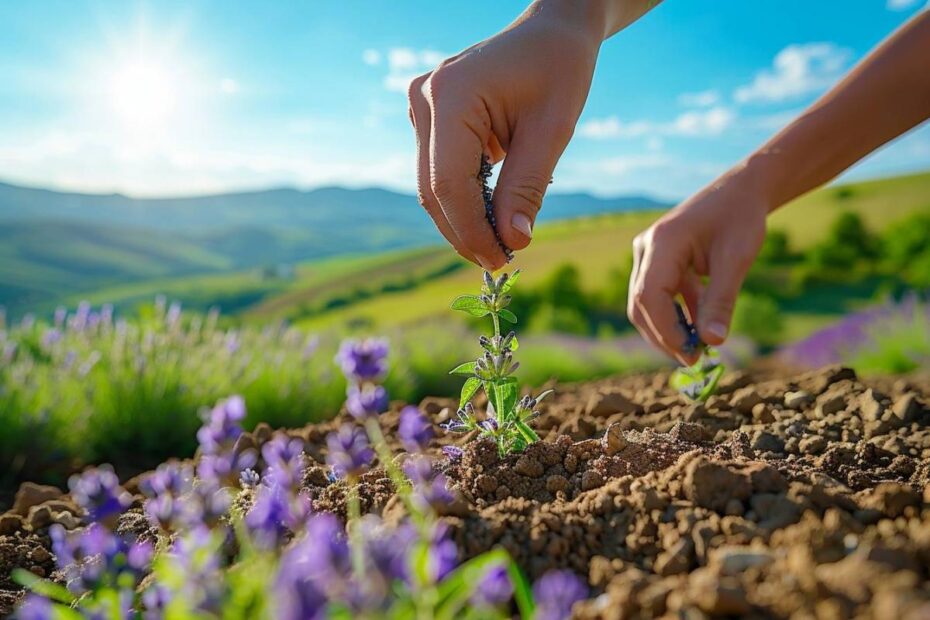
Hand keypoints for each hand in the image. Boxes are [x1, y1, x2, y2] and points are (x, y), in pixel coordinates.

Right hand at [407, 1, 604, 270]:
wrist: (551, 32)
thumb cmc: (558, 70)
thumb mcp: (552, 129)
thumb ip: (527, 187)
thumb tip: (512, 241)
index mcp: (451, 95)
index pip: (448, 183)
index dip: (471, 229)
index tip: (501, 259)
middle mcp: (424, 100)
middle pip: (433, 189)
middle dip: (465, 231)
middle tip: (500, 260)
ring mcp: (421, 108)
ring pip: (432, 185)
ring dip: (462, 220)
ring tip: (499, 243)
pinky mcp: (428, 118)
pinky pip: (439, 171)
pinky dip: (463, 199)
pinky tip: (491, 215)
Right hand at [627, 165, 768, 364]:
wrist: (741, 190)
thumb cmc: (740, 218)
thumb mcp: (737, 259)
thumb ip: (722, 300)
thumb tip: (714, 342)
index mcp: (661, 243)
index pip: (649, 296)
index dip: (666, 330)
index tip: (692, 354)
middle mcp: (646, 248)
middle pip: (640, 304)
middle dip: (664, 336)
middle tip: (693, 359)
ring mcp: (648, 254)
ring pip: (645, 303)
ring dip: (668, 328)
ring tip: (697, 347)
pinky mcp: (657, 261)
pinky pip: (658, 295)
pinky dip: (676, 314)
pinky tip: (698, 326)